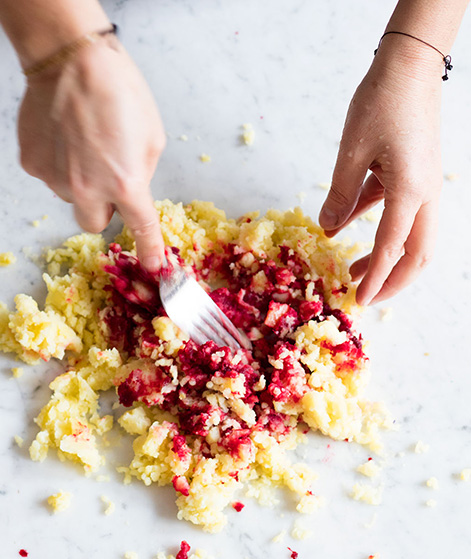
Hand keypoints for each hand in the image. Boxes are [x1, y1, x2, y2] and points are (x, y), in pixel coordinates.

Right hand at [18, 35, 165, 271]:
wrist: (71, 58)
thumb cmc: (119, 89)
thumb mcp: (152, 137)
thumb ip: (142, 173)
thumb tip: (132, 190)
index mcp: (124, 183)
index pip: (140, 229)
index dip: (149, 251)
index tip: (153, 267)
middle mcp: (87, 189)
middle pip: (94, 224)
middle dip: (103, 208)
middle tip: (106, 178)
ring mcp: (54, 178)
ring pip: (70, 197)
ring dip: (79, 181)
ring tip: (83, 142)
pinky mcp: (32, 163)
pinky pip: (49, 175)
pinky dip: (57, 163)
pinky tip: (62, 136)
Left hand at [319, 38, 442, 304]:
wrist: (409, 65)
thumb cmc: (382, 101)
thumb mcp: (352, 152)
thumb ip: (340, 195)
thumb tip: (327, 230)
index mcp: (410, 191)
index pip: (392, 249)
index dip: (376, 279)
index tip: (359, 301)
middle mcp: (424, 194)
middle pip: (418, 253)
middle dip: (395, 281)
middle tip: (367, 297)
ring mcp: (423, 185)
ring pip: (413, 236)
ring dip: (387, 258)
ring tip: (354, 271)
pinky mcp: (414, 176)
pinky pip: (398, 212)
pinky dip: (378, 228)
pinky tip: (346, 230)